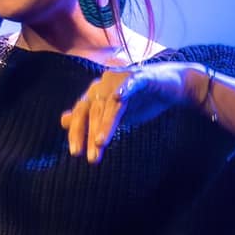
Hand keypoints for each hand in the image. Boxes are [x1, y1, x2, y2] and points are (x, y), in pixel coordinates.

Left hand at [60, 63, 199, 163]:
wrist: (171, 86)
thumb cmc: (141, 100)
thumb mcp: (113, 114)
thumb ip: (91, 117)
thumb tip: (64, 120)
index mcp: (97, 93)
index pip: (81, 113)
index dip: (77, 132)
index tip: (76, 153)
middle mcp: (105, 83)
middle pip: (93, 110)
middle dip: (90, 134)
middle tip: (90, 156)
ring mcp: (122, 79)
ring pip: (109, 103)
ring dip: (105, 122)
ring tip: (101, 141)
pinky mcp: (141, 77)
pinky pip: (130, 84)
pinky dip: (124, 90)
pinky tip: (118, 98)